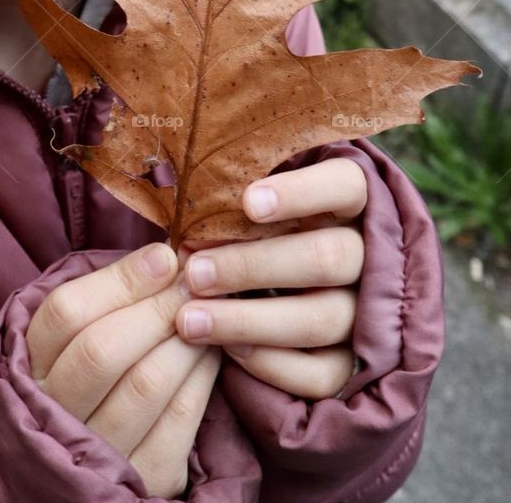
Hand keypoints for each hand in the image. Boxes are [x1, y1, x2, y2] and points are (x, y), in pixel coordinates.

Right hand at [26, 243, 220, 498]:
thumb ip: (108, 295)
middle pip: (104, 349)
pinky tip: (211, 350)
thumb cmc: (83, 373)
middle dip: (158, 307)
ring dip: (186, 338)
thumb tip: (166, 257)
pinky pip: (180, 417)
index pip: (66, 313)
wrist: (79, 468)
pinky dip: (203, 375)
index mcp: (28, 364)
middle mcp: (52, 411)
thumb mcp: (75, 333)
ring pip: (147, 383)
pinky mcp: (142, 477)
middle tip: (193, 282)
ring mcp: (96, 451)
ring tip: (207, 310)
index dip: (121, 280)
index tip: (165, 256)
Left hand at [175, 158, 366, 399]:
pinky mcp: (355, 363)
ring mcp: (366, 312)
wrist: (295, 285)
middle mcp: (369, 256)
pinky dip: (270, 364)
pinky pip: (320, 374)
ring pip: (321, 319)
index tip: (248, 203)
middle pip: (326, 257)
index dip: (301, 193)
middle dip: (252, 266)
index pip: (345, 185)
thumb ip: (237, 209)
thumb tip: (188, 229)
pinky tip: (228, 351)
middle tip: (195, 272)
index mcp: (350, 202)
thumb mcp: (261, 207)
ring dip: (248, 321)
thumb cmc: (264, 229)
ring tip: (191, 320)